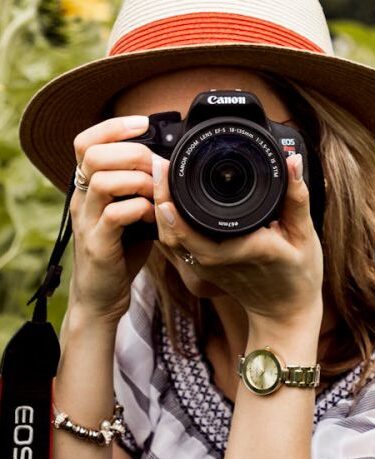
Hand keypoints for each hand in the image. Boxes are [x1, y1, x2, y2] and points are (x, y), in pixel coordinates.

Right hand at [69, 115, 154, 322]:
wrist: (101, 295)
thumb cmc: (120, 251)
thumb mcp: (129, 213)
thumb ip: (140, 190)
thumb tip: (169, 167)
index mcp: (88, 188)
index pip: (86, 142)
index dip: (113, 126)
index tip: (143, 122)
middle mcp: (81, 200)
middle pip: (94, 155)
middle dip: (133, 153)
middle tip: (157, 168)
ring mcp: (86, 222)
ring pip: (103, 180)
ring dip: (139, 181)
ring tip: (157, 194)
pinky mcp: (97, 244)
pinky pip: (115, 214)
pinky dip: (141, 209)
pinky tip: (153, 217)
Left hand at [153, 153, 323, 325]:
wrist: (285, 312)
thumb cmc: (298, 276)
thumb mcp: (304, 236)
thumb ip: (297, 197)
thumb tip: (292, 161)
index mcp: (243, 250)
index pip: (196, 231)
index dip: (173, 205)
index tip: (166, 172)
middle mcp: (218, 262)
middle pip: (173, 232)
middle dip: (160, 197)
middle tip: (159, 165)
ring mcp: (207, 268)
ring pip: (170, 240)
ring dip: (159, 209)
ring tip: (160, 176)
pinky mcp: (203, 269)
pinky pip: (177, 246)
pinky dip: (168, 223)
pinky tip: (167, 200)